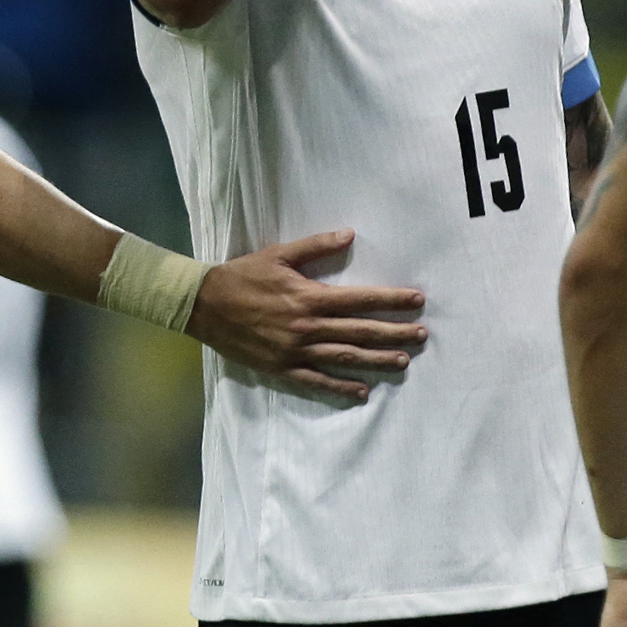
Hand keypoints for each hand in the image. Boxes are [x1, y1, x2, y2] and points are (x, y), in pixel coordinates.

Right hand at [185, 229, 425, 401]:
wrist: (204, 305)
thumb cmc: (243, 275)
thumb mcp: (279, 254)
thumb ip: (316, 245)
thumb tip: (350, 234)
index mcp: (310, 297)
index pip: (361, 299)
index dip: (391, 300)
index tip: (417, 300)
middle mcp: (307, 326)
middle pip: (360, 331)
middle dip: (394, 333)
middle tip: (422, 335)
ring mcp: (295, 351)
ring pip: (345, 357)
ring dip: (376, 360)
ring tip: (403, 361)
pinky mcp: (282, 368)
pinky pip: (317, 381)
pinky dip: (341, 388)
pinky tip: (362, 391)